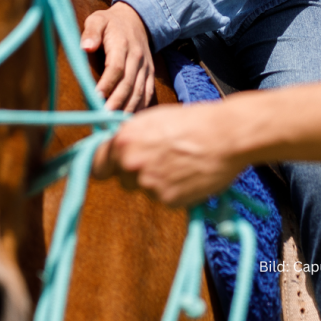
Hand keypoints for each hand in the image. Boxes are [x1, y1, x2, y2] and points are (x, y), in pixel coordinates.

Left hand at [80, 1, 154, 111]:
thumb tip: (86, 46)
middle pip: (128, 84)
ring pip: (139, 92)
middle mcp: (137, 58)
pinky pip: (147, 94)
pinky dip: (140, 108)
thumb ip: (91, 32)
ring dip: (127, 109)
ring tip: (115, 125)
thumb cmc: (110, 22)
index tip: (95, 97)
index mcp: (123, 45)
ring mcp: (145, 67)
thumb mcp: (97, 19)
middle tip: (104, 119)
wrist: (136, 19)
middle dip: (116, 103)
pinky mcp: (149, 74)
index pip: (116, 67)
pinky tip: (130, 121)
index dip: (106, 84)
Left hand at [93, 100, 242, 206]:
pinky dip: (173, 190)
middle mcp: (131, 164)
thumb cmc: (191, 121)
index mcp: (124, 140)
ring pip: (143, 189)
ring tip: (178, 162)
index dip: (105, 165)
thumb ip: (129, 136)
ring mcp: (149, 185)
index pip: (96, 164)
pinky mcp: (167, 201)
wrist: (224, 136)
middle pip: (122, 178)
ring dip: (155, 181)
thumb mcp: (152, 119)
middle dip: (134, 172)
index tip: (111, 166)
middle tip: (157, 160)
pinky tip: (188, 173)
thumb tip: (114, 147)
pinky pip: (163, 198)